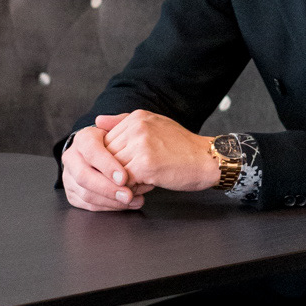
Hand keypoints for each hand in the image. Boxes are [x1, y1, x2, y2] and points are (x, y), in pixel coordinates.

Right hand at [62, 123, 151, 211]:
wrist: (102, 152)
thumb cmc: (115, 140)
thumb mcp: (119, 129)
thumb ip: (117, 122)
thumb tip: (102, 119)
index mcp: (82, 139)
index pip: (91, 151)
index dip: (107, 165)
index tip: (124, 177)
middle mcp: (71, 157)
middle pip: (84, 176)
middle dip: (108, 188)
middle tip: (129, 195)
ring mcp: (69, 176)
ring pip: (86, 193)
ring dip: (111, 201)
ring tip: (134, 200)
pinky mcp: (72, 193)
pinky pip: (88, 205)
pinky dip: (108, 207)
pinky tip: (127, 205)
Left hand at [101, 109, 223, 195]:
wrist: (208, 159)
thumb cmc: (182, 147)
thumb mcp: (154, 125)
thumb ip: (123, 122)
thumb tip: (97, 121)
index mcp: (137, 117)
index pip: (107, 140)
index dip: (115, 158)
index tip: (129, 166)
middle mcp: (137, 127)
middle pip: (107, 155)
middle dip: (115, 170)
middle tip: (134, 177)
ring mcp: (140, 145)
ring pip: (113, 169)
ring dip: (122, 181)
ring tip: (141, 182)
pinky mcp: (145, 164)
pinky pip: (124, 181)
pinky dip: (131, 188)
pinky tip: (146, 187)